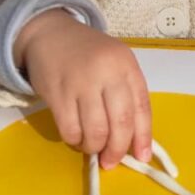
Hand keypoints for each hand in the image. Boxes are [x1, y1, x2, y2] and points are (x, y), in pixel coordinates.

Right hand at [14, 10, 151, 168]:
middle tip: (111, 161)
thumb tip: (135, 140)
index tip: (142, 157)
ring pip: (95, 131)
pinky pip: (70, 129)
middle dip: (117, 149)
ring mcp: (80, 82)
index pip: (141, 107)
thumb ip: (127, 95)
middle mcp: (106, 72)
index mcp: (126, 65)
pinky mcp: (57, 92)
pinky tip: (75, 136)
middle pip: (120, 123)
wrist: (50, 33)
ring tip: (91, 145)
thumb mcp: (115, 64)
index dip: (143, 137)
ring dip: (94, 147)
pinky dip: (74, 140)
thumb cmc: (88, 54)